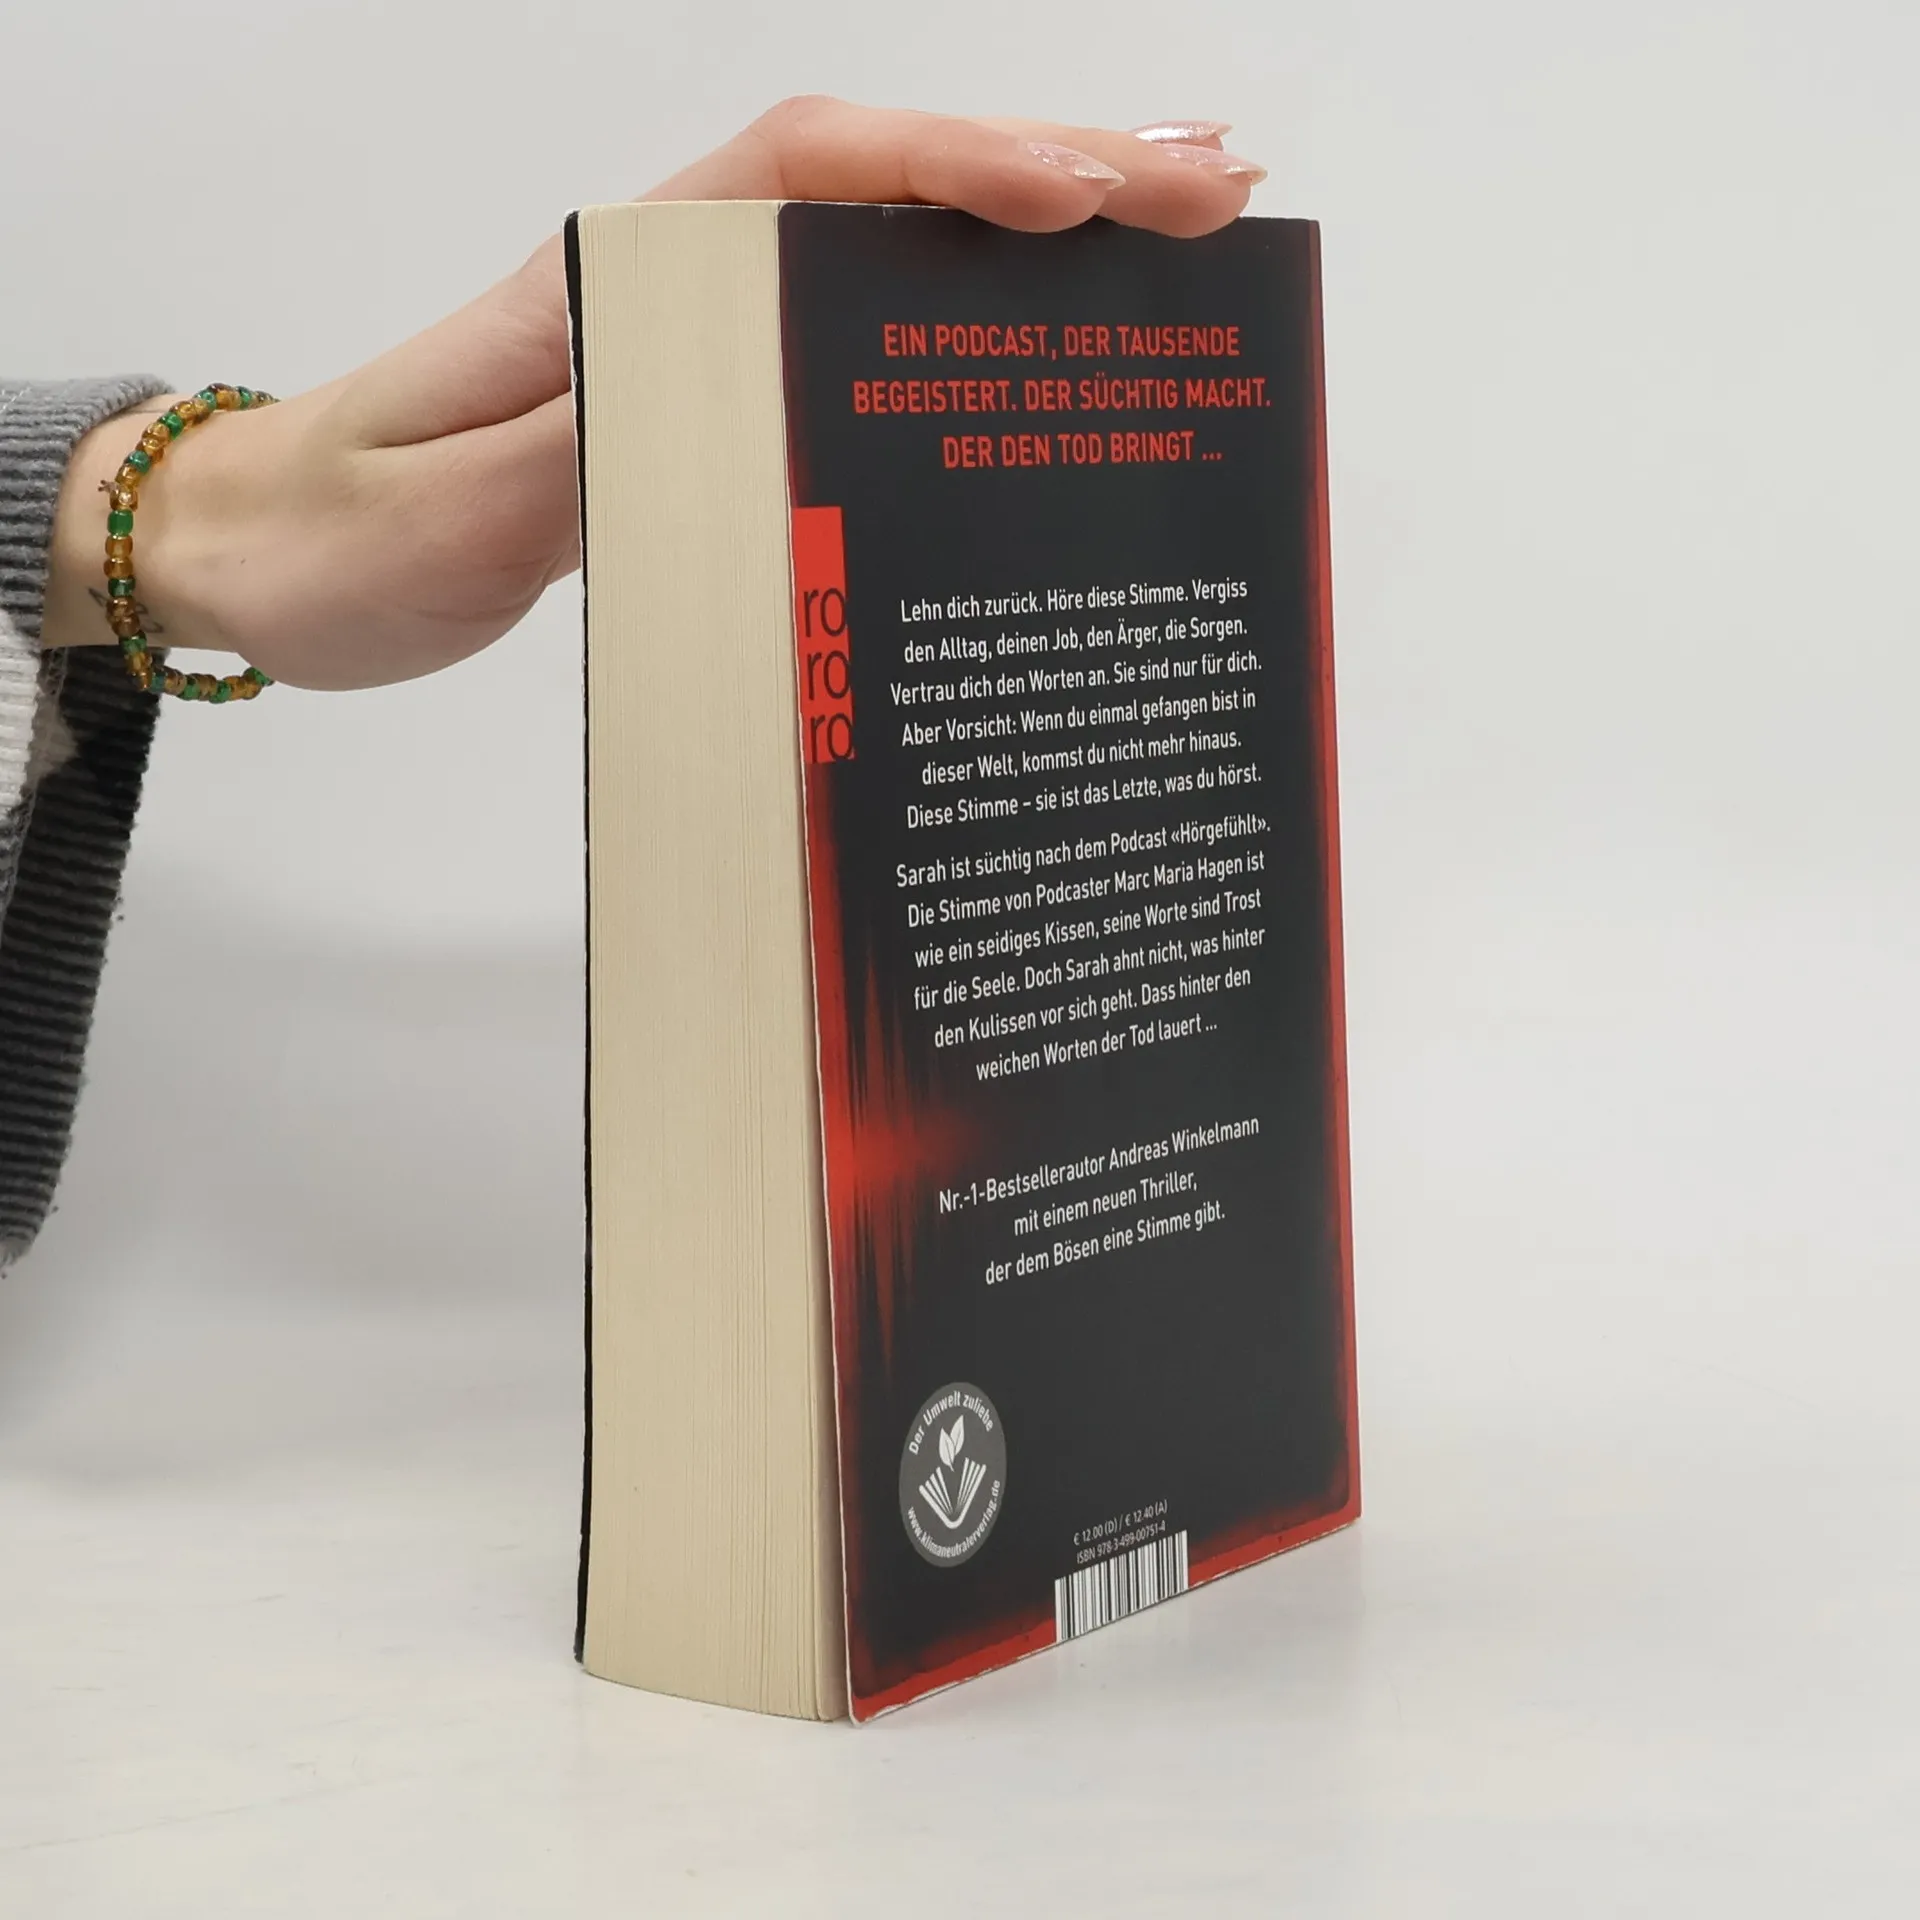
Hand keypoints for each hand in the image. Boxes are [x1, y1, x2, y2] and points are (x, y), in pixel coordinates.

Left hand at [45, 100, 1265, 689]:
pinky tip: (1046, 341)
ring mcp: (696, 341)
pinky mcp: (705, 405)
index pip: (807, 178)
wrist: (260, 557)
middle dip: (1049, 178)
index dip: (953, 172)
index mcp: (613, 283)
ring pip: (884, 255)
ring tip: (1181, 237)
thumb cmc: (338, 538)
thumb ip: (578, 459)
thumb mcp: (446, 517)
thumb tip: (728, 410)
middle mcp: (670, 286)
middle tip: (1213, 191)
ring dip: (1033, 237)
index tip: (1083, 198)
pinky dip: (964, 322)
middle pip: (880, 191)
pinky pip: (856, 339)